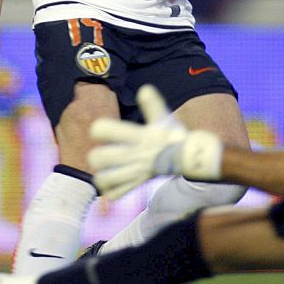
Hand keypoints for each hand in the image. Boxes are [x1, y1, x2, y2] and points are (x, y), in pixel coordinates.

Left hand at [89, 85, 222, 200]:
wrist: (188, 158)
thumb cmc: (172, 136)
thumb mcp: (163, 117)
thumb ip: (152, 104)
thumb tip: (144, 89)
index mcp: (138, 136)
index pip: (102, 130)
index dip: (99, 129)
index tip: (102, 131)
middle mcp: (133, 154)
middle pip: (98, 157)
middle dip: (96, 155)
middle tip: (102, 153)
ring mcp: (134, 172)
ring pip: (103, 178)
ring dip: (101, 174)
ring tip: (105, 170)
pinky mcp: (137, 185)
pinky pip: (114, 194)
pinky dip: (110, 190)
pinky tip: (112, 182)